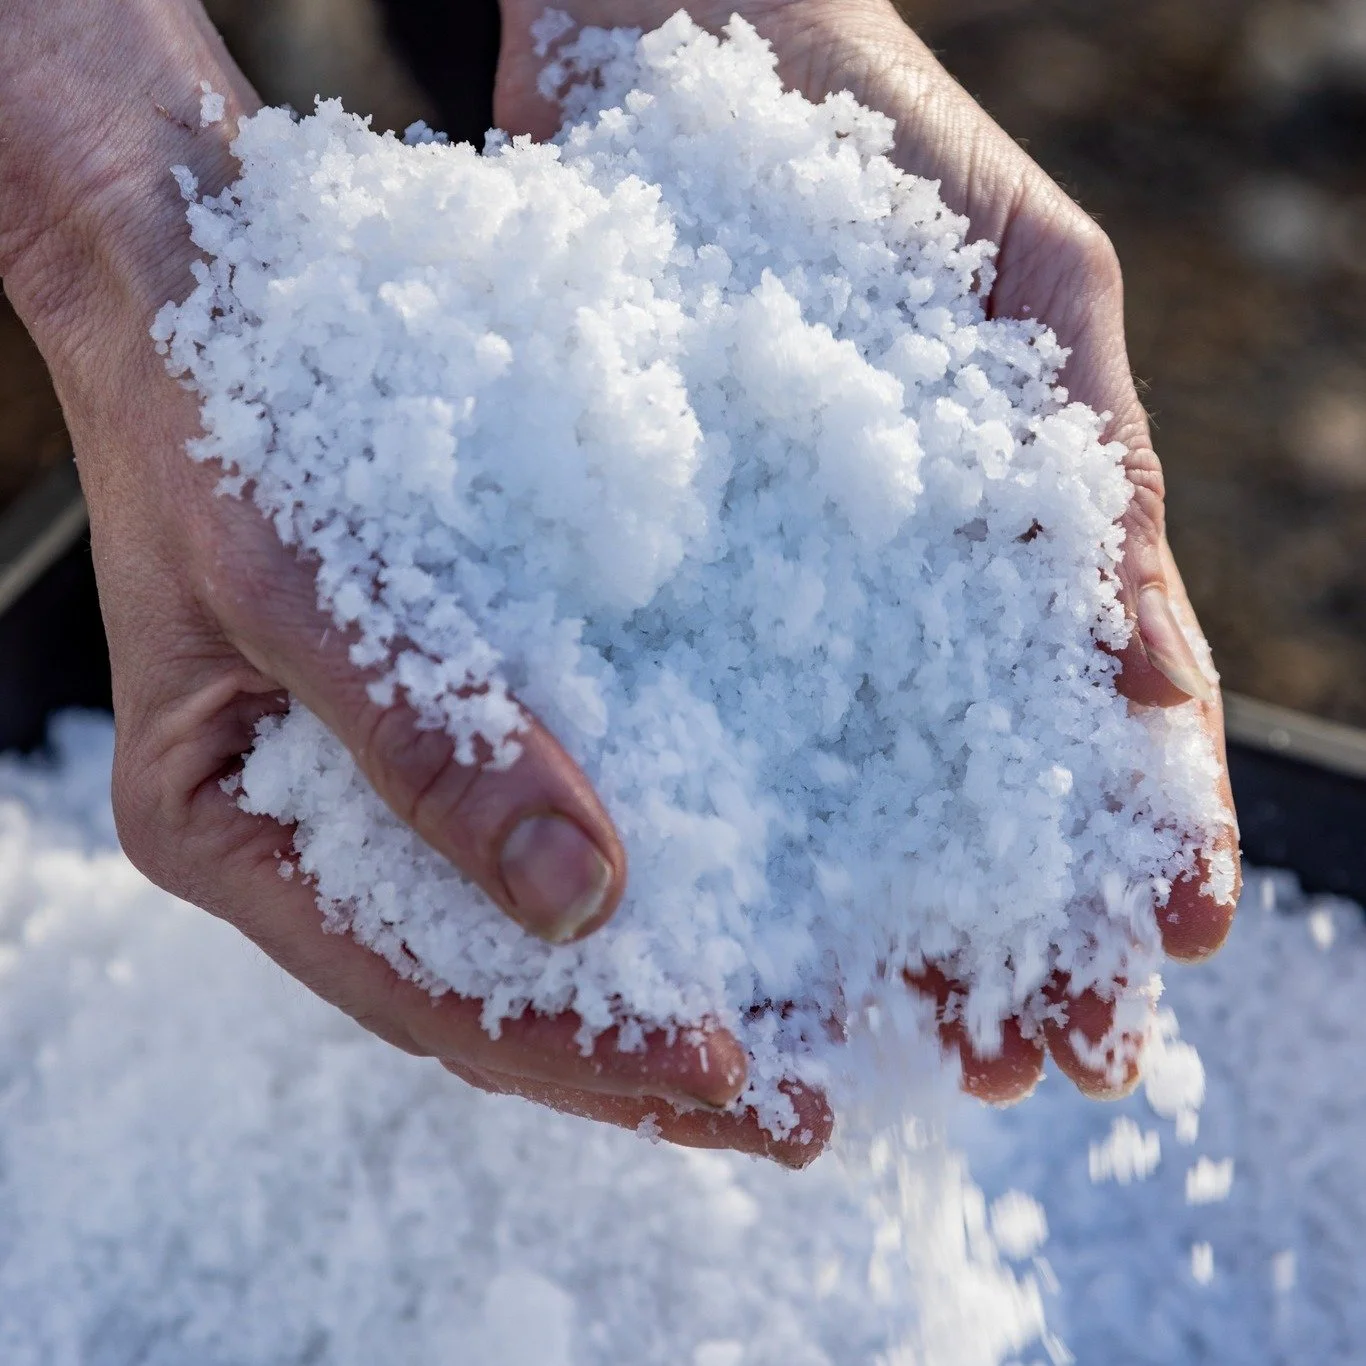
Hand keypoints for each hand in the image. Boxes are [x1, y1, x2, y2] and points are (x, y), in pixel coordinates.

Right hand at [0, 0, 820, 1167]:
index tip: (722, 1073)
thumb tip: (580, 899)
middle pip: (477, 989)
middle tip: (794, 1115)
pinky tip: (730, 905)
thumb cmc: (217, 415)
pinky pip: (534, 826)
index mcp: (226, 835)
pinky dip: (627, 880)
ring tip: (790, 1053)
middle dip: (631, 1059)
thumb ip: (424, 745)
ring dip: (643, 990)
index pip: (417, 988)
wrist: (194, 279)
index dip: (572, 1044)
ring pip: (512, 931)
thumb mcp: (300, 580)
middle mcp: (302, 837)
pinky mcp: (432, 719)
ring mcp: (366, 786)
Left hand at [490, 0, 1240, 1117]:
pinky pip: (666, 709)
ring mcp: (756, 576)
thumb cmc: (861, 124)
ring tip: (884, 1043)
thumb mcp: (1020, 295)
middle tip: (1022, 1067)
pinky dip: (701, 815)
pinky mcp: (626, 556)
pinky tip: (700, 915)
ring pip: (815, 778)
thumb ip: (1082, 481)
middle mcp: (877, 577)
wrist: (664, 15)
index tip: (1157, 968)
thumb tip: (1141, 692)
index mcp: (1001, 531)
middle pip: (956, 785)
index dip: (1124, 849)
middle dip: (999, 925)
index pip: (1086, 721)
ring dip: (858, 915)